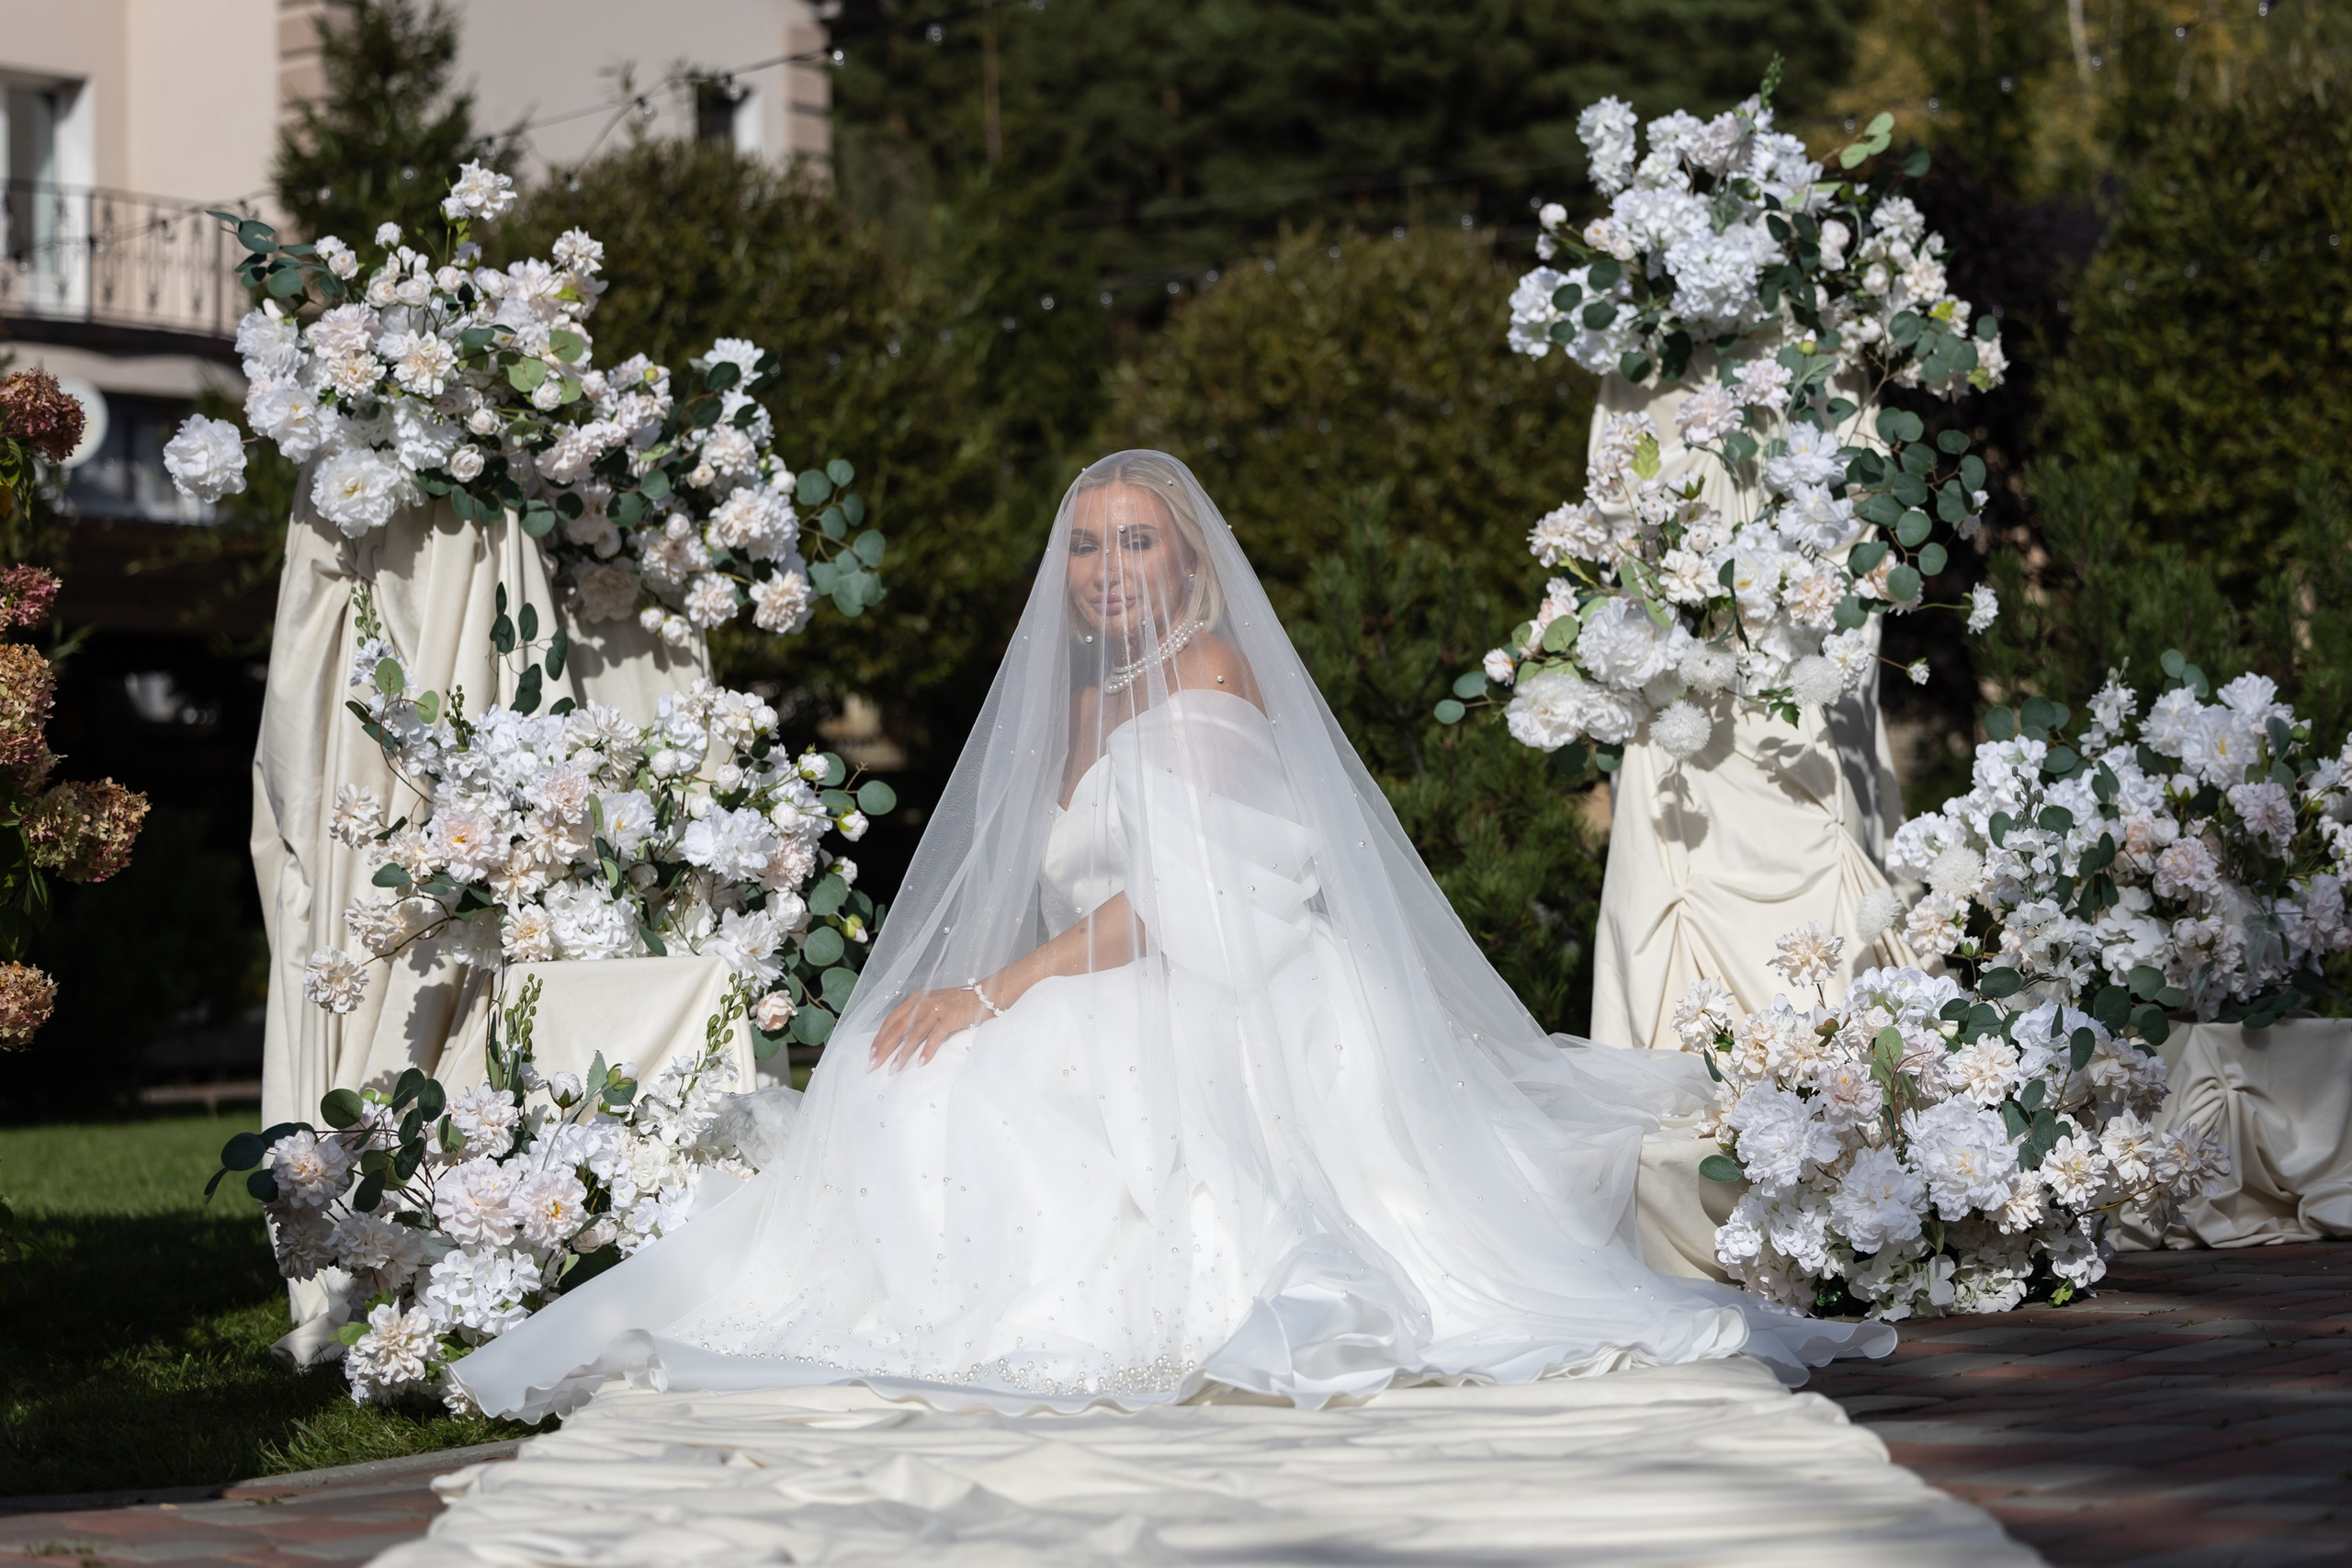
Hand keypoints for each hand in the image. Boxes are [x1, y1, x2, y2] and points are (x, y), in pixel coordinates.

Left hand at [870, 986, 991, 1072]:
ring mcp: (936, 1010)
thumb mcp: (932, 1006)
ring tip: (893, 1069)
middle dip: (884, 1048)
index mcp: (915, 1000)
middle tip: (873, 1065)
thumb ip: (916, 1017)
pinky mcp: (950, 1018)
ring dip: (902, 1053)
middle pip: (898, 1028)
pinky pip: (935, 1037)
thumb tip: (899, 1039)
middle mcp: (922, 1003)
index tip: (871, 1053)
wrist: (983, 995)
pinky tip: (920, 1063)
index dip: (880, 1037)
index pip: (891, 1020)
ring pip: (914, 1034)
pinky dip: (927, 1051)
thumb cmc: (956, 1004)